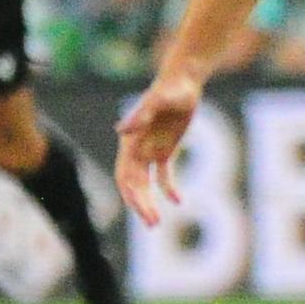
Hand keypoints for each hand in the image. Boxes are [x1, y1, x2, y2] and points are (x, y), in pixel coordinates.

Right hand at [113, 69, 201, 222]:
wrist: (184, 80)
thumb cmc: (171, 88)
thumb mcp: (158, 101)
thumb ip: (140, 114)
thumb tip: (120, 130)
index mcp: (130, 141)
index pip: (125, 175)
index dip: (131, 194)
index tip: (142, 209)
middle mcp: (137, 148)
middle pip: (134, 184)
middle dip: (140, 204)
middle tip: (152, 224)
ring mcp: (150, 150)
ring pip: (146, 184)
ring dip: (150, 202)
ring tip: (158, 222)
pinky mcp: (165, 150)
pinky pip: (164, 175)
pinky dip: (169, 188)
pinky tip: (178, 201)